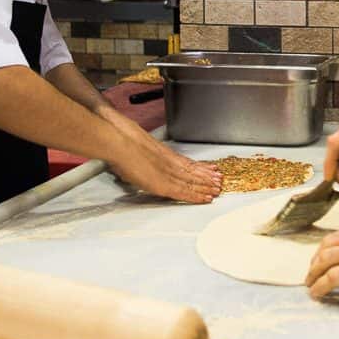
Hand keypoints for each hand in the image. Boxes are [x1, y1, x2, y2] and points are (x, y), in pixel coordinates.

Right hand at [100, 110, 220, 201]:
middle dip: (206, 177)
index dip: (198, 167)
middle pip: (191, 171)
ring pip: (191, 181)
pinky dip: (195, 196)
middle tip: (219, 180)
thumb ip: (137, 154)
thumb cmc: (120, 140)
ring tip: (217, 188)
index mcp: (162, 153)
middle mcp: (167, 162)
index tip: (210, 168)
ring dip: (205, 186)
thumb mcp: (131, 144)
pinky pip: (183, 192)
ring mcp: (166, 173)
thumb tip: (130, 159)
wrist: (118, 142)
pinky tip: (205, 198)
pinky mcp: (162, 184)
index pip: (185, 162)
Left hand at [305, 210, 338, 298]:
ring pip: (326, 260)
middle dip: (316, 260)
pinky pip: (334, 277)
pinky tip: (318, 292)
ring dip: (314, 273)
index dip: (328, 248)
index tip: (325, 256)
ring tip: (311, 283)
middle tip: (312, 270)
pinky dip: (321, 285)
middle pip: (327, 245)